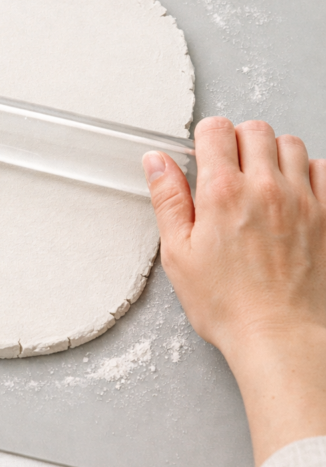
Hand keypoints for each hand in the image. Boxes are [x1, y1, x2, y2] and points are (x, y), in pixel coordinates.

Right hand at [143, 117, 325, 466]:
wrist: (279, 337)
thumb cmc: (228, 305)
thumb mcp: (178, 254)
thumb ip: (168, 200)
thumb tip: (157, 161)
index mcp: (222, 193)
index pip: (216, 130)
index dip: (206, 138)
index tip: (204, 156)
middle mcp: (264, 187)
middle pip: (254, 129)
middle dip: (238, 141)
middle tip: (230, 169)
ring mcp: (301, 199)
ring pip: (290, 143)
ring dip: (272, 153)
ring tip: (261, 179)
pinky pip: (323, 168)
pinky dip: (307, 172)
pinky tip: (292, 193)